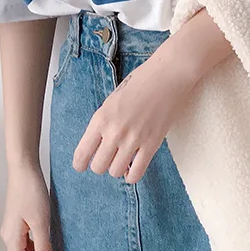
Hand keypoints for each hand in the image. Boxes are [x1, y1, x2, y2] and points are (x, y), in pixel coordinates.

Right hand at [1, 165, 61, 250]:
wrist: (24, 172)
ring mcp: (13, 229)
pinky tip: (49, 248)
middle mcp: (8, 236)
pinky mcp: (19, 222)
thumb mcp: (40, 221)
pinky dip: (38, 248)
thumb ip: (42, 244)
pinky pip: (26, 242)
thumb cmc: (31, 192)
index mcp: (11, 238)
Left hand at [72, 52, 197, 183]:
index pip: (81, 154)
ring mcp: (134, 139)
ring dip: (118, 169)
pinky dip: (133, 175)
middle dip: (101, 165)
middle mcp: (114, 131)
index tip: (83, 165)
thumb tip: (100, 143)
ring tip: (124, 160)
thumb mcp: (113, 100)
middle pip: (98, 167)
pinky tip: (134, 168)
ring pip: (116, 172)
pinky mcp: (153, 143)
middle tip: (109, 158)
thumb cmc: (142, 82)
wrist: (169, 75)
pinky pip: (137, 173)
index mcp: (101, 118)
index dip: (80, 164)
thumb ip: (104, 122)